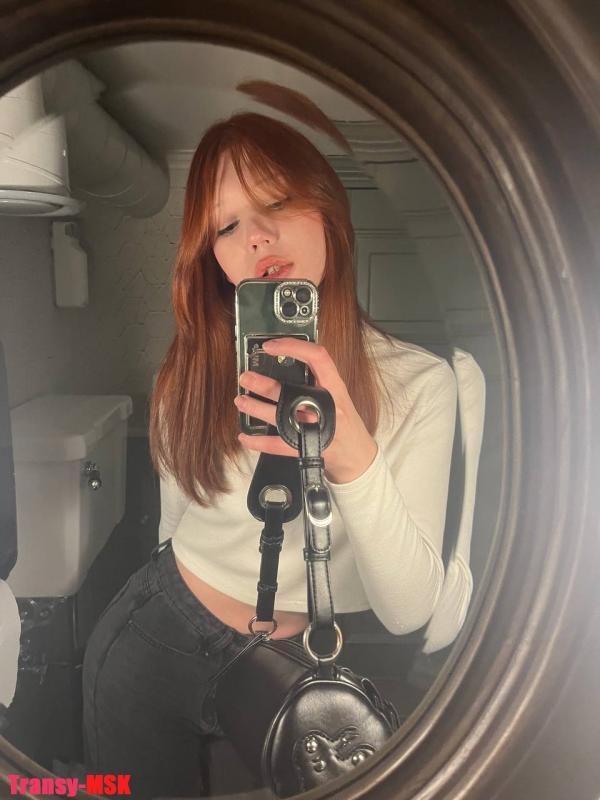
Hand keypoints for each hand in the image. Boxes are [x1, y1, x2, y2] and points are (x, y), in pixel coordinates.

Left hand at [234, 338, 377, 483]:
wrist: (358, 455)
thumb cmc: (345, 421)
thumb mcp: (338, 395)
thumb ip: (318, 381)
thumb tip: (285, 364)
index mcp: (335, 388)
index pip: (318, 358)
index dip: (293, 347)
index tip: (271, 346)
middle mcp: (326, 406)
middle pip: (291, 391)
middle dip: (263, 385)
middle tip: (245, 377)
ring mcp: (317, 428)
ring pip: (280, 417)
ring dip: (255, 408)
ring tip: (240, 401)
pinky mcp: (308, 447)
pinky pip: (278, 445)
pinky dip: (258, 442)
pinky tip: (245, 437)